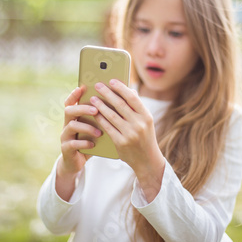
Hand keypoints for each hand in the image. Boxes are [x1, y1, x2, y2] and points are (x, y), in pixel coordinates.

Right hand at [56, 86, 100, 200]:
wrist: (78, 161)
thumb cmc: (91, 140)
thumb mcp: (96, 126)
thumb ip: (103, 114)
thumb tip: (120, 100)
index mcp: (75, 116)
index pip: (71, 101)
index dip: (74, 94)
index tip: (82, 87)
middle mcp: (67, 123)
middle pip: (69, 110)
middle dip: (82, 108)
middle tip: (95, 109)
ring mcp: (65, 136)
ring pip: (71, 126)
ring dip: (86, 127)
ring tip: (99, 132)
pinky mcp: (66, 149)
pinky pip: (73, 144)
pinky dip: (84, 143)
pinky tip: (93, 144)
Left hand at [91, 79, 164, 201]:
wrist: (147, 161)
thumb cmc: (145, 137)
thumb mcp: (146, 122)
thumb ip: (137, 108)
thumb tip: (129, 90)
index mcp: (146, 116)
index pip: (132, 98)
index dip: (121, 88)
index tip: (112, 81)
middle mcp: (139, 124)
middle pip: (120, 105)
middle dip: (107, 93)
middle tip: (98, 85)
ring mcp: (130, 134)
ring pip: (111, 115)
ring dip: (101, 105)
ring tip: (93, 98)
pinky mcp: (121, 143)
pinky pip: (107, 127)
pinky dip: (100, 119)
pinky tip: (95, 113)